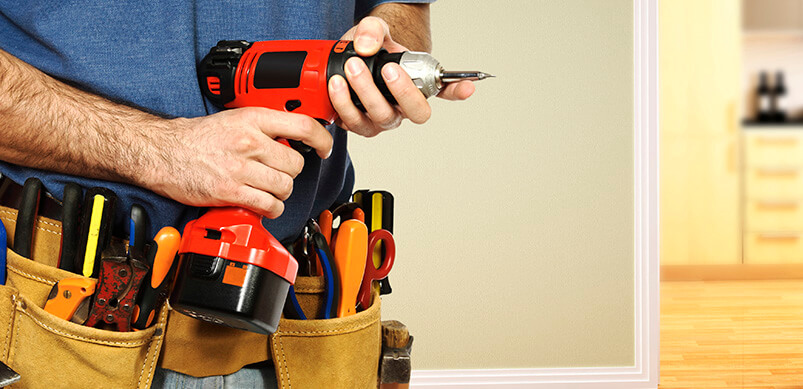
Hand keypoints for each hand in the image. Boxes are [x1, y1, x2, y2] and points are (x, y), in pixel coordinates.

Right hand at [143, 107, 332, 217]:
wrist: (162, 152)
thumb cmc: (197, 138)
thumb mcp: (234, 119)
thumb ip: (264, 127)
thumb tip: (294, 139)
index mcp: (253, 119)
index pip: (303, 125)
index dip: (322, 139)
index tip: (324, 148)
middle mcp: (249, 141)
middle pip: (296, 164)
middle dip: (291, 172)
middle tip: (278, 172)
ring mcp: (240, 167)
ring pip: (285, 186)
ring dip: (280, 193)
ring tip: (268, 190)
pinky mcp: (230, 191)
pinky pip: (268, 205)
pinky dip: (271, 209)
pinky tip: (263, 205)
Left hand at [329, 17, 473, 136]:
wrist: (348, 60)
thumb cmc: (370, 50)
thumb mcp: (374, 31)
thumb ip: (373, 31)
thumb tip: (366, 45)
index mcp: (417, 85)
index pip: (444, 90)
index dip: (458, 92)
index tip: (468, 86)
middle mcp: (403, 107)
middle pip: (414, 112)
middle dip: (401, 92)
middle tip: (386, 69)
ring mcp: (381, 118)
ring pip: (381, 118)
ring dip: (365, 95)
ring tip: (350, 69)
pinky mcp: (358, 124)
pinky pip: (353, 122)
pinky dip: (342, 105)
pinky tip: (336, 86)